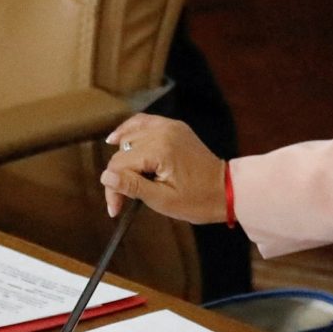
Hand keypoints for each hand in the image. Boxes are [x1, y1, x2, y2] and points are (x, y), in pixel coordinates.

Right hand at [100, 114, 224, 222]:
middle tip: (121, 200)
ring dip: (124, 157)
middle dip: (119, 176)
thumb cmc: (198, 200)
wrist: (227, 191)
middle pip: (123, 151)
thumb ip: (132, 186)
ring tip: (124, 179)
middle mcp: (163, 132)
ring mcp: (170, 126)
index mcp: (160, 150)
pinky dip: (130, 130)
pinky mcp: (174, 127)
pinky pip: (143, 122)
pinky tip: (116, 139)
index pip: (120, 165)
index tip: (115, 208)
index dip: (113, 188)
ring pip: (129, 137)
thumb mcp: (162, 200)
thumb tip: (105, 177)